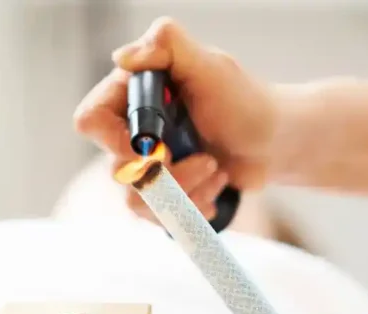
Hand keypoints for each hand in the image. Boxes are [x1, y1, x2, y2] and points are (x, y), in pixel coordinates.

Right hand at [74, 17, 276, 216]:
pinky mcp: (163, 192)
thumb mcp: (210, 67)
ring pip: (137, 199)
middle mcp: (133, 128)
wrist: (276, 143)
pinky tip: (215, 187)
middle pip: (117, 169)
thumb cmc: (246, 102)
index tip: (156, 144)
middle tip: (206, 158)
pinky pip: (157, 216)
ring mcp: (146, 163)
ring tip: (216, 170)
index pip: (91, 120)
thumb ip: (168, 45)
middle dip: (168, 172)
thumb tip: (122, 57)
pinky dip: (192, 206)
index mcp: (134, 93)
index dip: (116, 140)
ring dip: (186, 190)